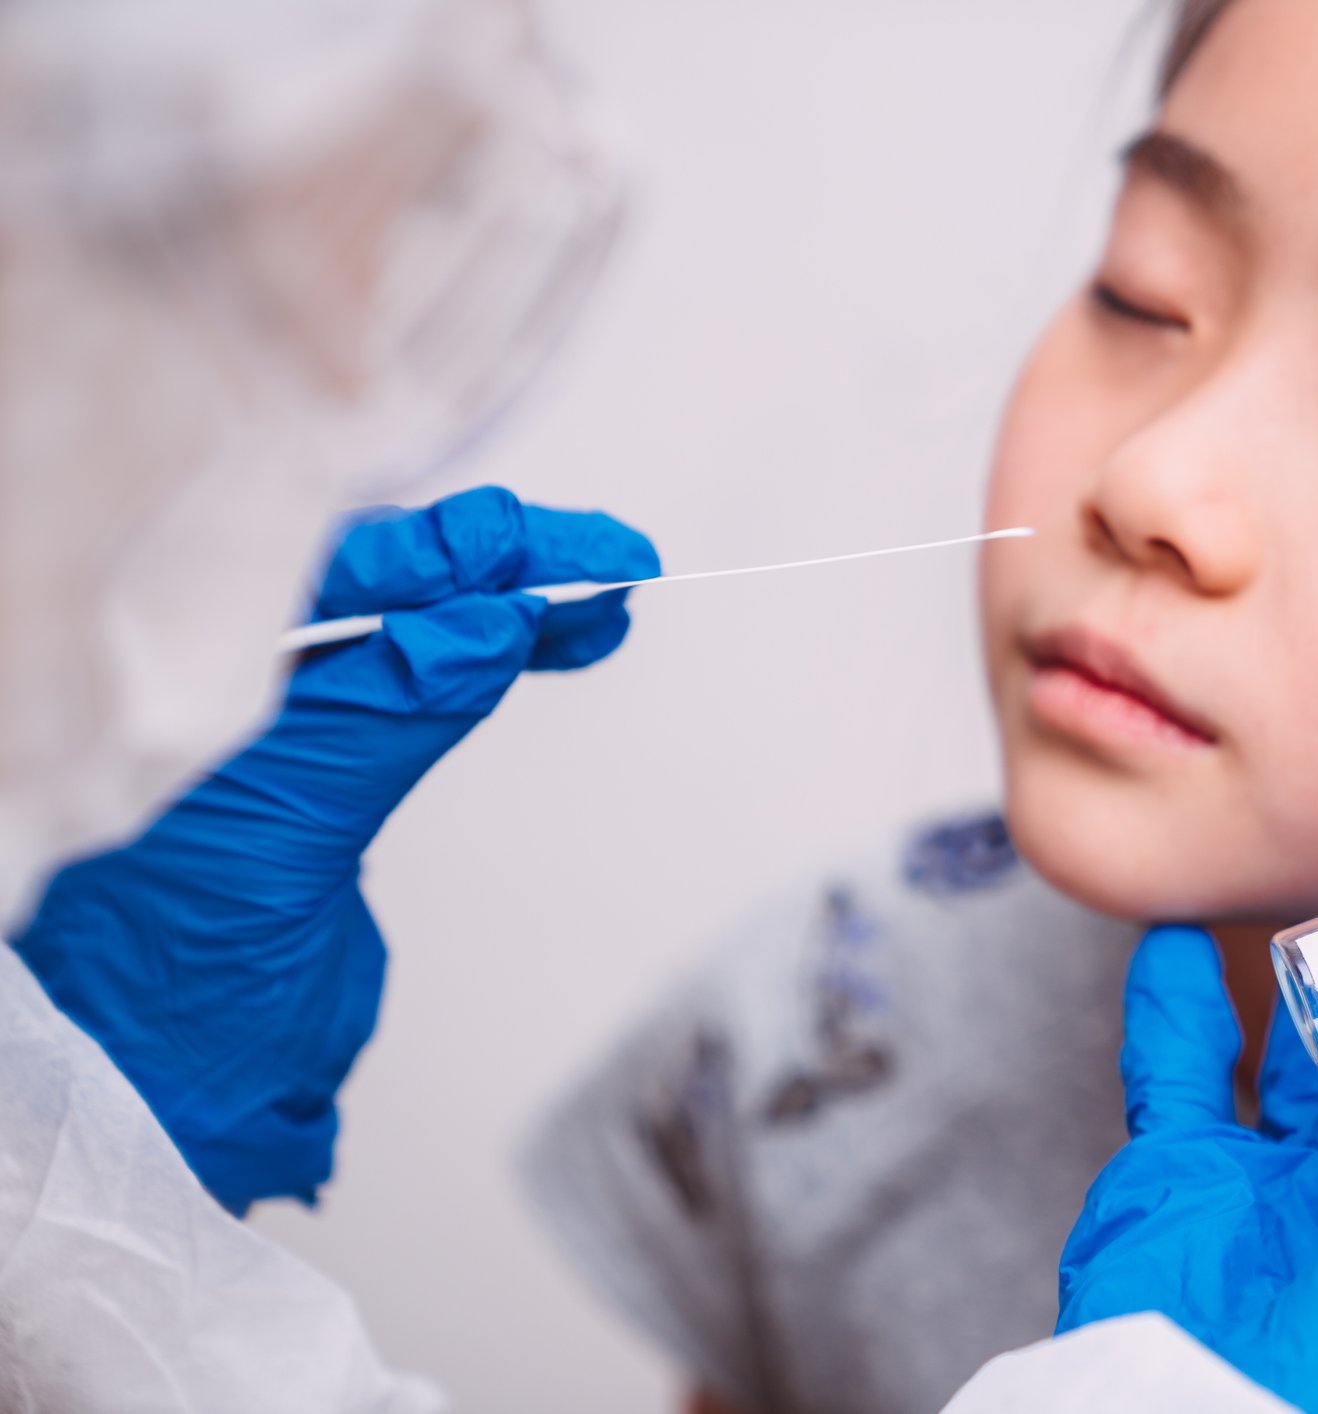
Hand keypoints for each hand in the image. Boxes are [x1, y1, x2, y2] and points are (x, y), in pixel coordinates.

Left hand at [14, 486, 657, 1211]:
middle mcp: (229, 680)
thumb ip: (380, 715)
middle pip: (383, 578)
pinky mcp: (324, 769)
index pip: (336, 564)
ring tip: (609, 602)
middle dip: (503, 564)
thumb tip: (486, 623)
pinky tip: (551, 646)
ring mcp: (278, 722)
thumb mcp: (287, 827)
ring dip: (515, 605)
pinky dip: (492, 661)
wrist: (168, 1086)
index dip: (453, 547)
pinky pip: (418, 682)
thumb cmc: (177, 975)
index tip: (555, 555)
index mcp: (190, 671)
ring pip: (414, 624)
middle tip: (615, 563)